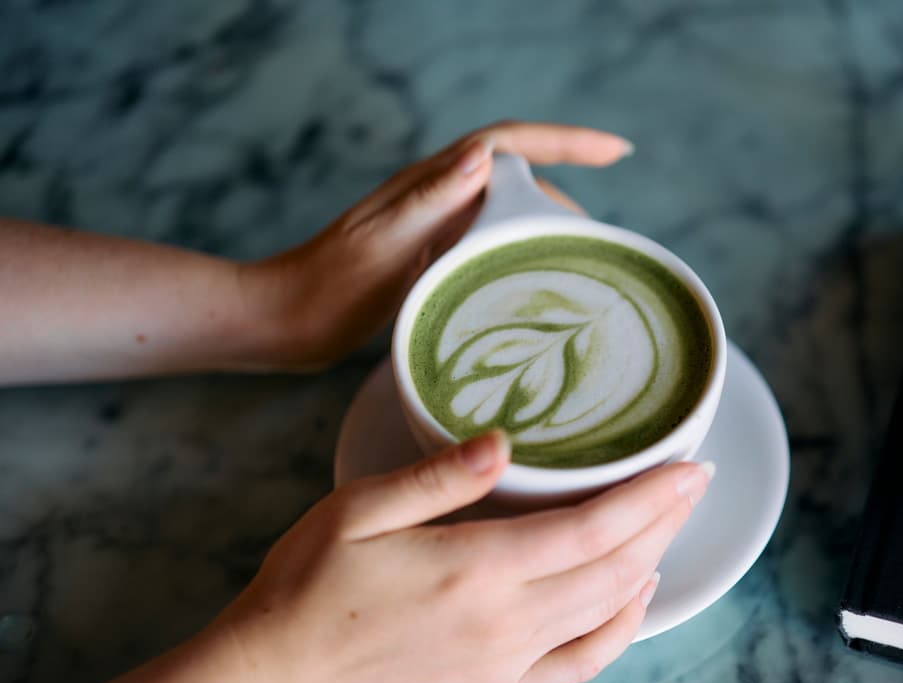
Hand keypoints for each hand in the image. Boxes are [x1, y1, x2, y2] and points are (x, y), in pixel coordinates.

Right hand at [216, 430, 709, 682]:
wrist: (280, 674)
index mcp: (475, 567)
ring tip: (671, 522)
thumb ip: (440, 476)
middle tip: (696, 480)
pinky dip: (621, 628)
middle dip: (666, 521)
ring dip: (651, 563)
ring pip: (608, 610)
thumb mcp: (360, 509)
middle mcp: (504, 620)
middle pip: (616, 567)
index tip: (690, 466)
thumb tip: (505, 440)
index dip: (652, 496)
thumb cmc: (310, 583)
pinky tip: (633, 596)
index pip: (593, 528)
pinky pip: (582, 662)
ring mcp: (506, 658)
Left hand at [240, 121, 632, 370]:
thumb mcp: (380, 245)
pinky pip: (490, 243)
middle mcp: (437, 196)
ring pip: (507, 212)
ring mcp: (435, 226)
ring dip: (546, 228)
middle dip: (568, 194)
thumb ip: (430, 199)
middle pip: (519, 178)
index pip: (511, 143)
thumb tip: (484, 155)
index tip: (619, 151)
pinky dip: (521, 254)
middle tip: (606, 243)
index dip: (568, 141)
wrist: (283, 322)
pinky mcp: (429, 255)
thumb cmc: (325, 289)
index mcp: (430, 184)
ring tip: (585, 265)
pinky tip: (535, 283)